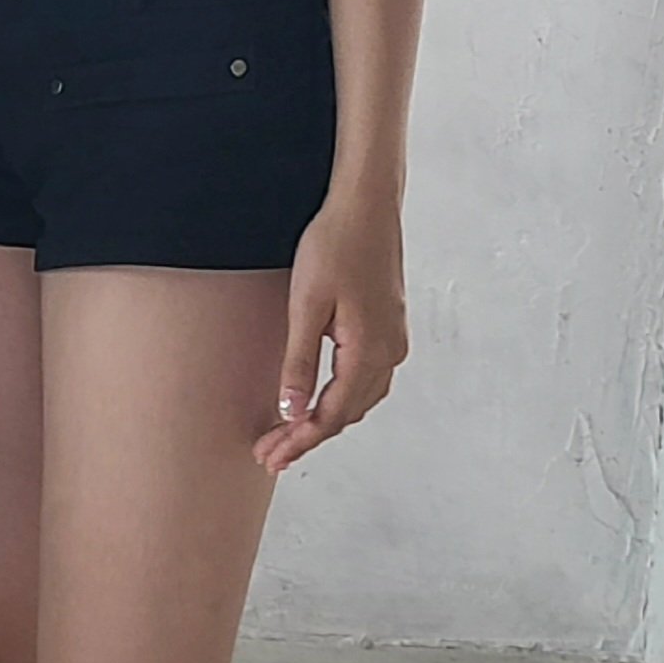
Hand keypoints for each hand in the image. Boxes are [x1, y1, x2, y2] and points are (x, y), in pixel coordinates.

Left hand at [253, 192, 408, 473]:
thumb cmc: (334, 246)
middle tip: (269, 453)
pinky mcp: (389, 327)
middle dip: (307, 436)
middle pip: (347, 413)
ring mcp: (394, 340)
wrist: (366, 205)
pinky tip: (319, 401)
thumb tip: (292, 412)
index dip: (300, 440)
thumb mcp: (307, 306)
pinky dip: (340, 398)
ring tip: (287, 435)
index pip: (332, 414)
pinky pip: (367, 379)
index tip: (270, 456)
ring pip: (359, 399)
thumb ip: (299, 362)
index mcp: (370, 351)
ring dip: (325, 419)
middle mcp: (390, 352)